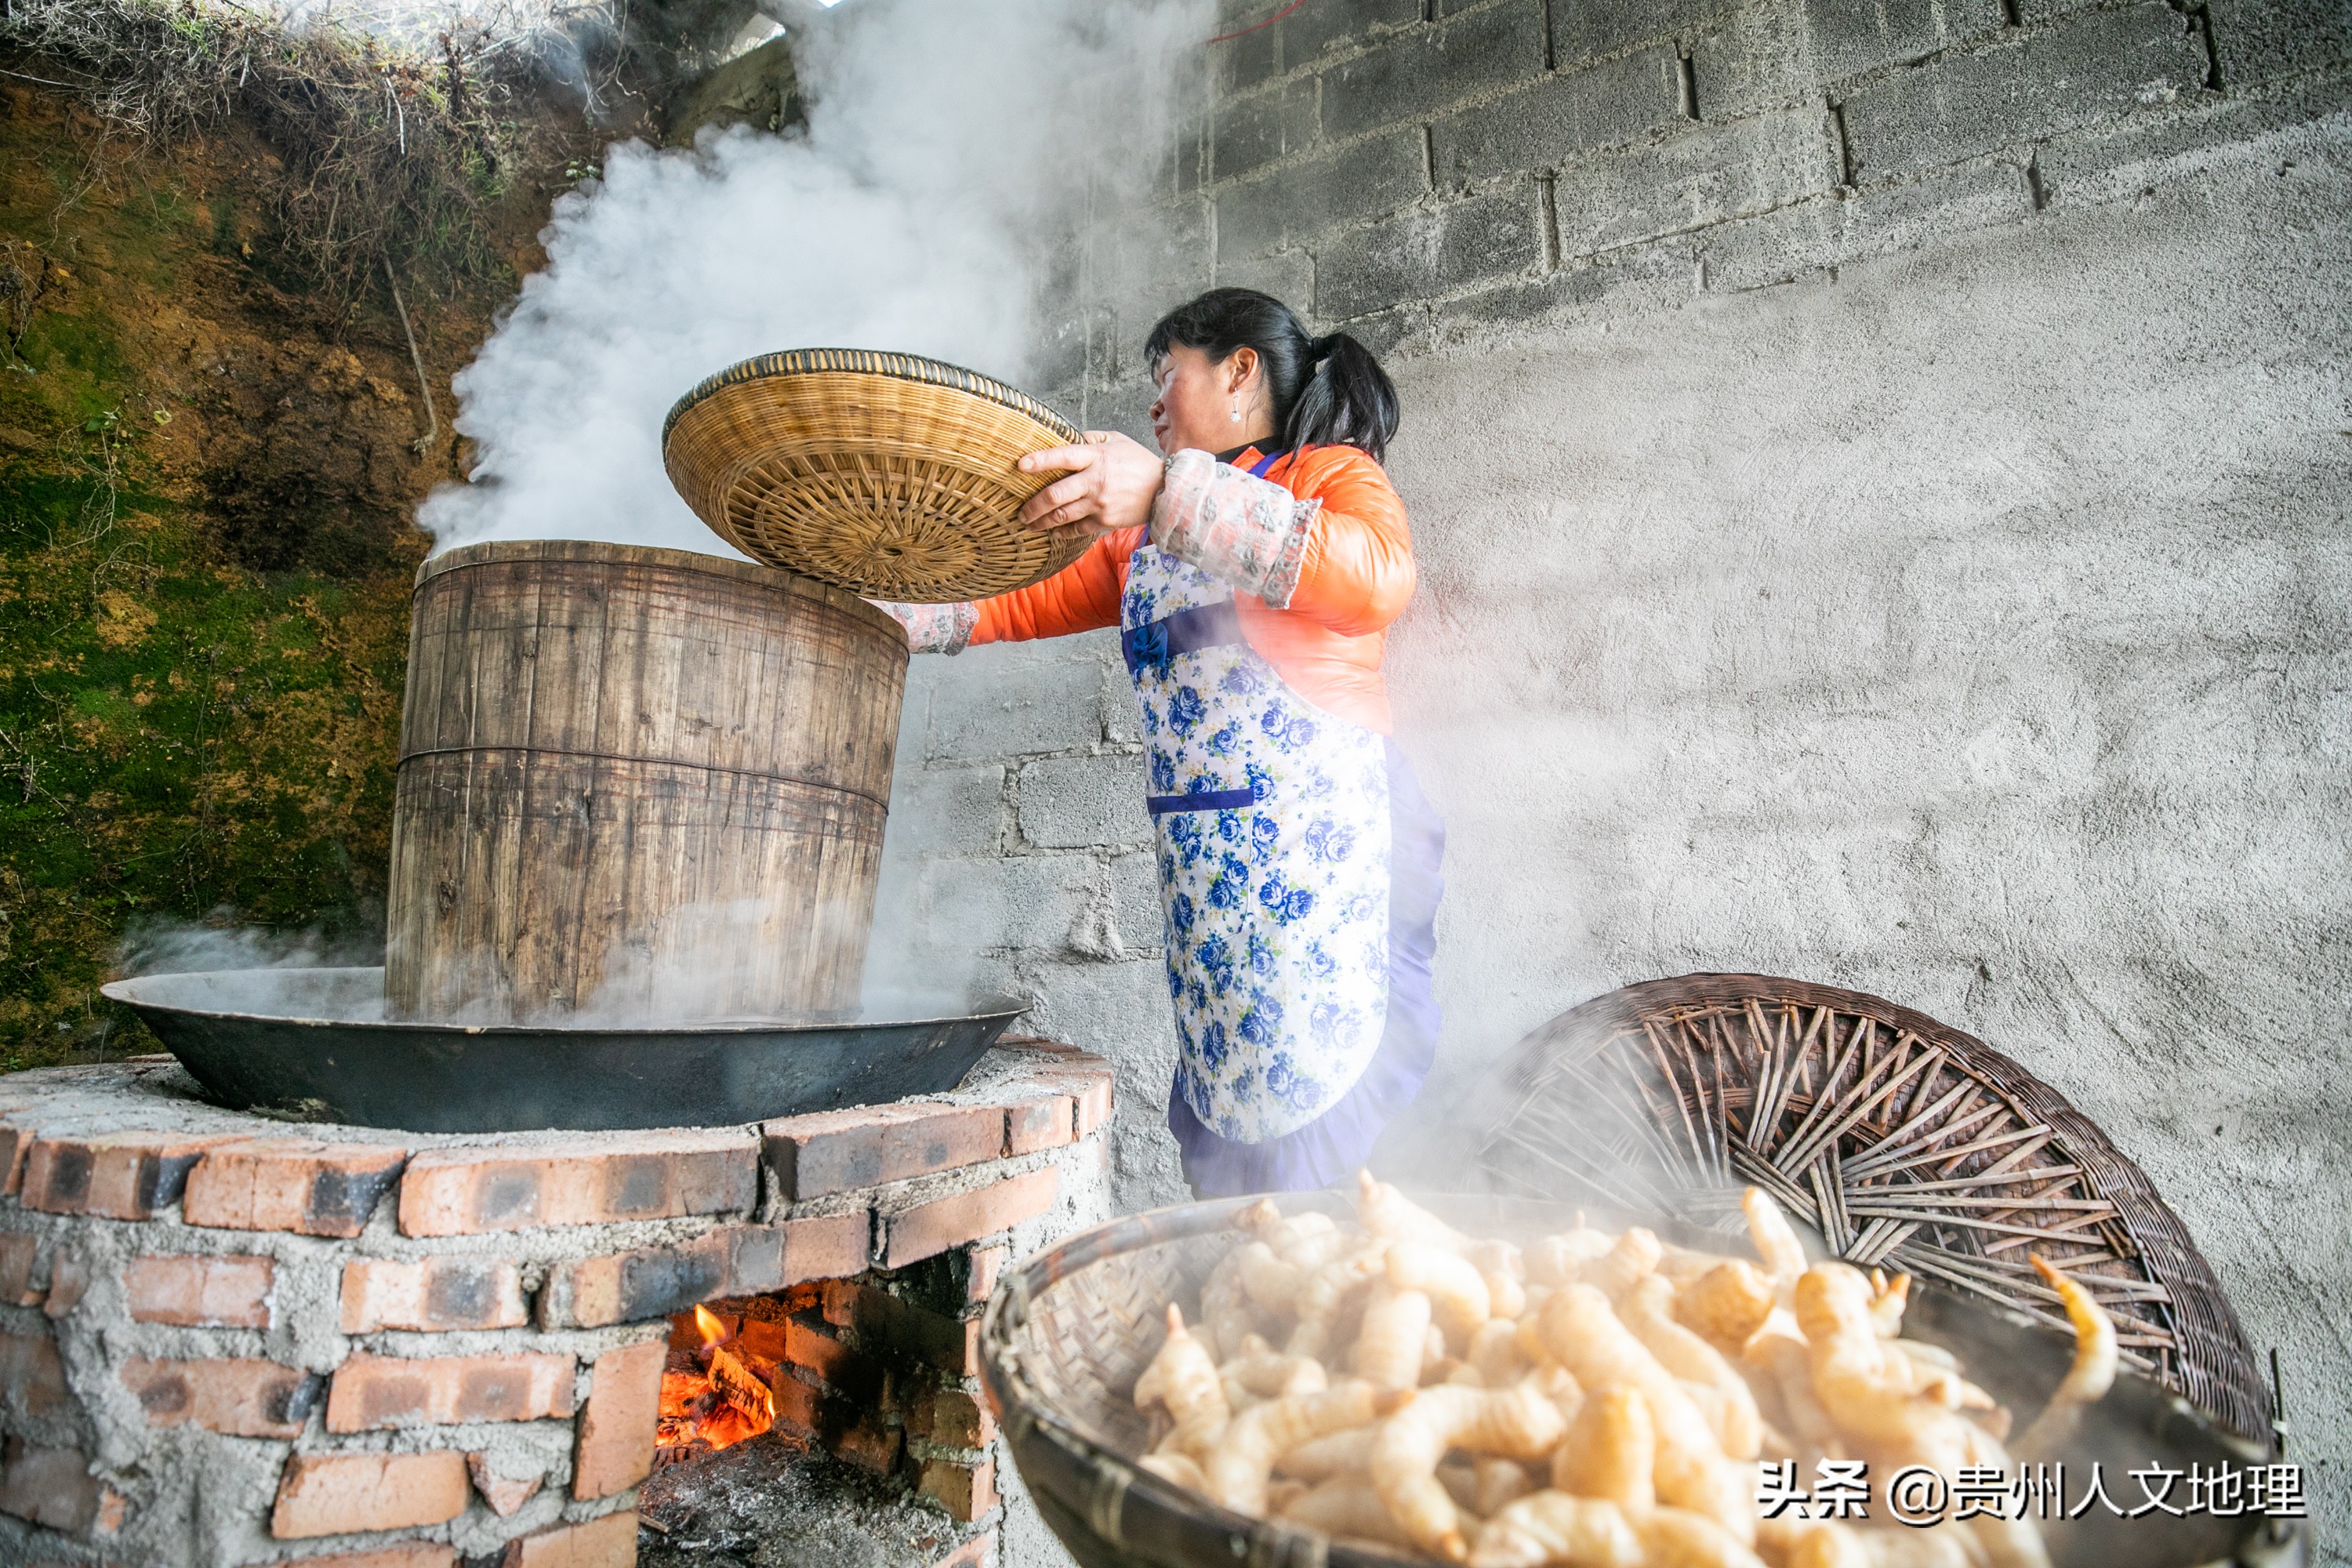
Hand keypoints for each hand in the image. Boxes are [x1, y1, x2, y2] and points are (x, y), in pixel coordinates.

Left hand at [1016, 431, 1165, 537]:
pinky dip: (1061, 531)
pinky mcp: (1105, 521)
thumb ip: (1090, 438)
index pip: (1063, 456)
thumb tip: (1066, 437)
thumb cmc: (1139, 463)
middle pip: (1055, 494)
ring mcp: (1100, 503)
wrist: (1166, 491)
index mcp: (1097, 456)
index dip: (1040, 460)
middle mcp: (1095, 481)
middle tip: (1021, 511)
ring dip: (1041, 522)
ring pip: (1061, 515)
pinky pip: (1076, 529)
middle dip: (1033, 505)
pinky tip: (1053, 531)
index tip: (1020, 465)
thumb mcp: (1117, 440)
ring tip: (1029, 523)